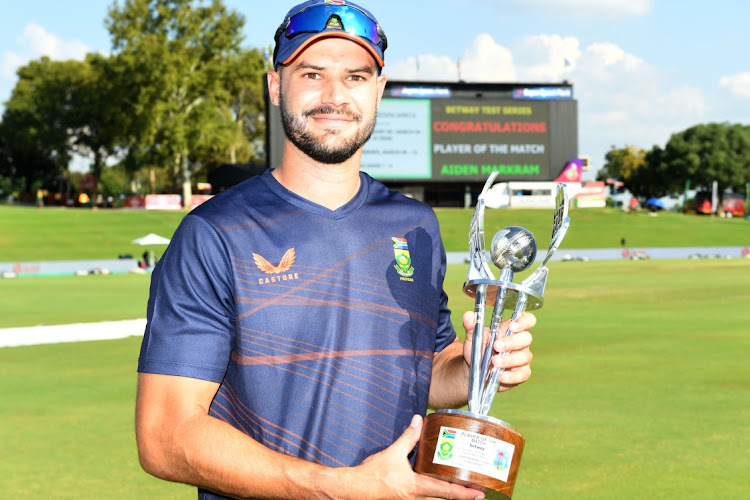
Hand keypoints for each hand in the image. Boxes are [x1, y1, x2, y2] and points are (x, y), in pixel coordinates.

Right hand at [352, 415, 484, 499]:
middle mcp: (416, 498)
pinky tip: (440, 488)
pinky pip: (426, 499)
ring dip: (450, 496)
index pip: (446, 492)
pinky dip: (437, 495)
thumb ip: (408, 437)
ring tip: (463, 490)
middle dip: (463, 497)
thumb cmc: (372, 474)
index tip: (480, 493)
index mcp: (416, 487)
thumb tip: (418, 421)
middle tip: (479, 491)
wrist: (355, 489)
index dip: (465, 493)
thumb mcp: (392, 453)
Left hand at [462, 311, 534, 392]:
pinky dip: (511, 376)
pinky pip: (522, 374)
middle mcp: (520, 342)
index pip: (527, 320)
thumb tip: (468, 315)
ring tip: (494, 362)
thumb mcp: (473, 336)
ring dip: (509, 359)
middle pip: (526, 338)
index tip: (512, 325)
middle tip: (496, 346)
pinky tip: (501, 376)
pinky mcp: (521, 373)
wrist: (474, 370)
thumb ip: (471, 325)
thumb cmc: (478, 349)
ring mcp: (522, 358)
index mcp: (510, 329)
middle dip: (512, 342)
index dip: (524, 321)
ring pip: (524, 356)